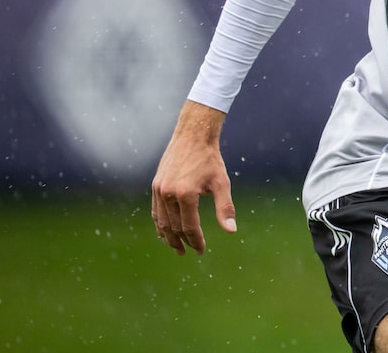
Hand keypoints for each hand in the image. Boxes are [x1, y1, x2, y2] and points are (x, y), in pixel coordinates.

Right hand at [151, 100, 236, 254]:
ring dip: (168, 237)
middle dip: (182, 242)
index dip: (196, 241)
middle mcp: (168, 194)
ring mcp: (159, 190)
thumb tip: (231, 231)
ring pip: (162, 221)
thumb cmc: (210, 160)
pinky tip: (164, 232)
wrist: (193, 136)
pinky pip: (155, 211)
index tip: (201, 250)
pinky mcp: (155, 185)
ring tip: (176, 247)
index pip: (189, 227)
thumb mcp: (222, 183)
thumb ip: (225, 208)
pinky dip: (160, 224)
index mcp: (185, 194)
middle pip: (174, 227)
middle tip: (189, 252)